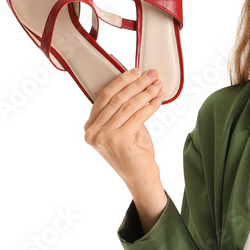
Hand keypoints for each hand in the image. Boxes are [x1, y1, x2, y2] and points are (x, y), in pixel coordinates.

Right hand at [84, 68, 165, 192]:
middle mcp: (92, 132)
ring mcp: (103, 137)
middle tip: (152, 74)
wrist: (141, 179)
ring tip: (158, 84)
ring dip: (146, 92)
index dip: (121, 81)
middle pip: (116, 99)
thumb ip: (124, 109)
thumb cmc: (134, 153)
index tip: (137, 71)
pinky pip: (138, 115)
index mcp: (90, 127)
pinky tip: (159, 97)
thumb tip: (136, 82)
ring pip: (128, 105)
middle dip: (136, 83)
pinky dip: (151, 104)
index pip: (104, 96)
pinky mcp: (117, 141)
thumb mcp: (125, 127)